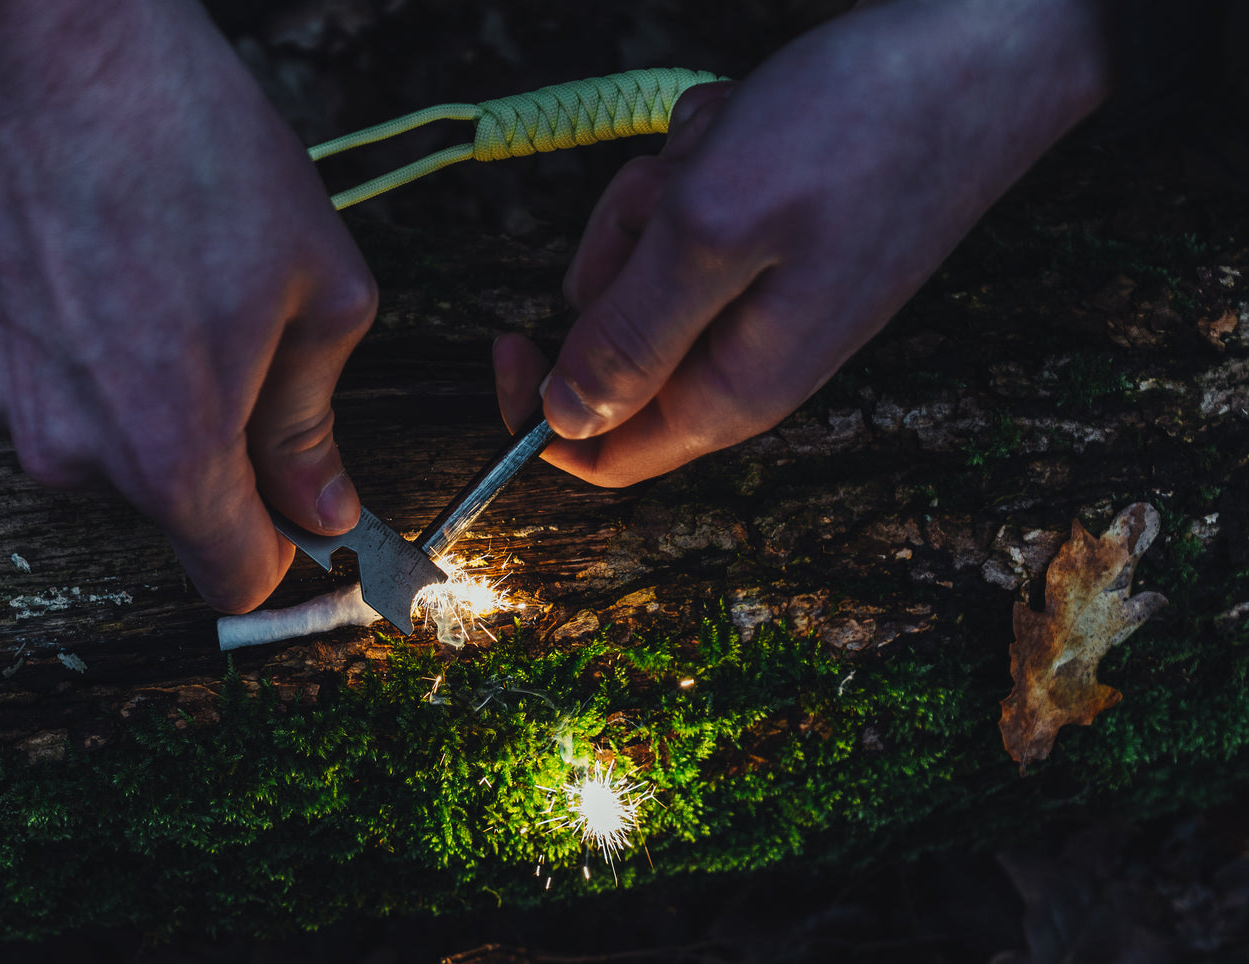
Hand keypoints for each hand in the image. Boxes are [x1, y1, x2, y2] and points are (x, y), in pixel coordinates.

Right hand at [0, 0, 375, 611]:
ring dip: (152, 401)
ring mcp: (6, 406)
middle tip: (244, 342)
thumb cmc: (198, 152)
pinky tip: (109, 278)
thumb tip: (324, 505)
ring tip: (168, 290)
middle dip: (222, 452)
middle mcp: (73, 451)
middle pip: (174, 506)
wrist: (53, 47)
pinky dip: (92, 364)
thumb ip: (314, 422)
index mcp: (170, 448)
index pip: (232, 578)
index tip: (305, 523)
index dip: (283, 557)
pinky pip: (56, 397)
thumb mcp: (317, 288)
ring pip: (112, 449)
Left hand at [495, 0, 1110, 485]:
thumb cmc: (857, 131)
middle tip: (673, 194)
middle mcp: (750, 355)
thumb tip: (563, 421)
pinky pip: (691, 213)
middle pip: (616, 340)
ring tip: (726, 146)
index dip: (538, 413)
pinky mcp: (781, 239)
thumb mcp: (713, 232)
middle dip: (619, 254)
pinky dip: (702, 162)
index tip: (510, 331)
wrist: (985, 45)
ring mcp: (768, 293)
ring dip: (662, 195)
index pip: (603, 452)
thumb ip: (632, 336)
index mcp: (733, 387)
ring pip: (647, 265)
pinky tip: (752, 126)